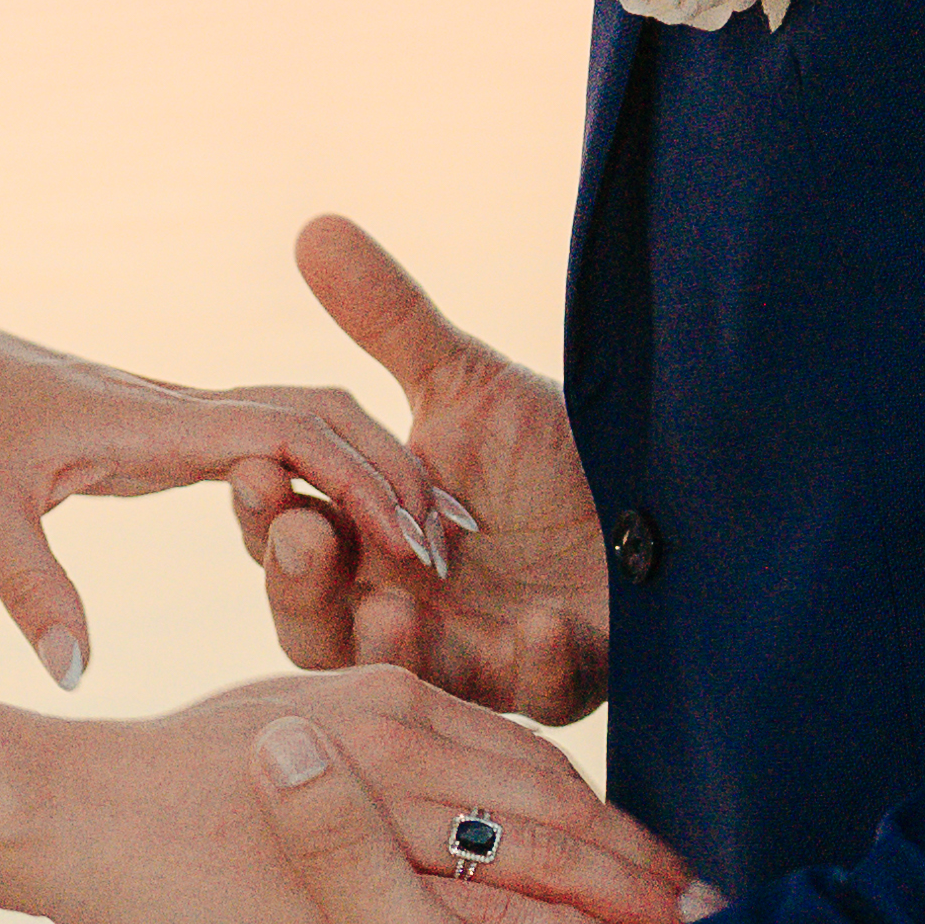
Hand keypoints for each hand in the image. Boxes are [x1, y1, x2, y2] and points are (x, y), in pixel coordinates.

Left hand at [0, 287, 463, 693]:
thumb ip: (30, 593)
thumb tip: (76, 678)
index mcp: (152, 424)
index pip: (292, 433)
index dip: (365, 483)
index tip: (420, 545)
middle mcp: (176, 411)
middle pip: (322, 414)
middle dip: (396, 471)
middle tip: (457, 547)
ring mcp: (171, 420)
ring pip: (301, 423)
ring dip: (368, 469)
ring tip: (427, 544)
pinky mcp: (158, 438)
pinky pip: (265, 446)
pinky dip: (322, 478)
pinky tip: (346, 535)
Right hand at [26, 666, 688, 923]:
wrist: (73, 811)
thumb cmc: (163, 789)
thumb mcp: (280, 745)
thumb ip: (355, 767)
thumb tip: (408, 796)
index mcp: (387, 698)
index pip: (530, 756)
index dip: (606, 815)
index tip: (664, 866)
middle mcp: (400, 731)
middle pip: (557, 800)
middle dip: (640, 860)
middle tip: (716, 911)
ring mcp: (380, 795)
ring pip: (536, 848)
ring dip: (623, 899)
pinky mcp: (354, 867)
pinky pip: (480, 902)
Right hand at [227, 215, 618, 728]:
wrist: (666, 496)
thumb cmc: (556, 453)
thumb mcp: (467, 385)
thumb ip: (389, 324)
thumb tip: (314, 226)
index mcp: (369, 548)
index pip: (287, 543)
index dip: (264, 512)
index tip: (258, 467)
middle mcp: (405, 613)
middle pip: (316, 630)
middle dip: (301, 588)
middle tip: (307, 534)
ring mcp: (478, 657)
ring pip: (405, 680)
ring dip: (390, 647)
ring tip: (390, 609)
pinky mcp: (559, 682)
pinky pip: (534, 696)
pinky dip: (531, 664)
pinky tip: (537, 626)